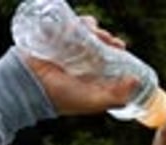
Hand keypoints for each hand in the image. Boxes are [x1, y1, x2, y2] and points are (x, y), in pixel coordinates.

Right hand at [20, 16, 137, 115]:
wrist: (30, 86)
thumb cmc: (61, 98)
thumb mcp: (92, 100)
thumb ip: (115, 96)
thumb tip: (136, 81)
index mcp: (89, 76)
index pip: (108, 60)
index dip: (116, 51)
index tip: (121, 48)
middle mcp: (79, 62)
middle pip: (99, 42)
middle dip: (105, 38)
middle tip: (107, 39)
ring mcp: (66, 49)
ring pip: (86, 31)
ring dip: (93, 28)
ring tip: (91, 31)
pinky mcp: (54, 37)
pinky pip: (70, 23)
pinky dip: (77, 22)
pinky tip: (79, 25)